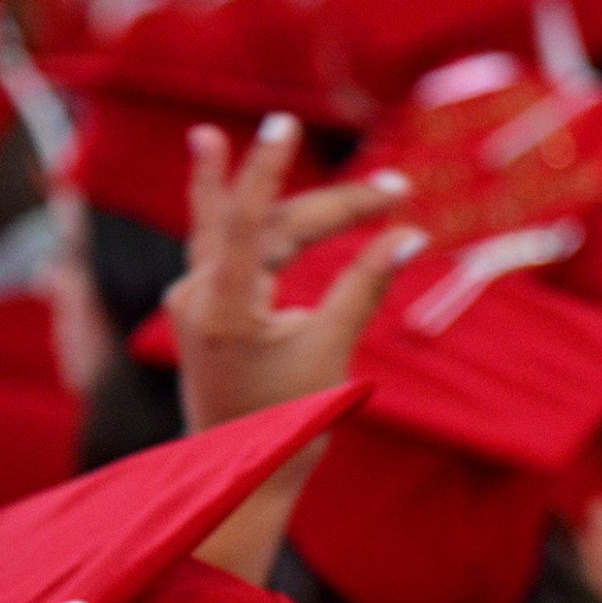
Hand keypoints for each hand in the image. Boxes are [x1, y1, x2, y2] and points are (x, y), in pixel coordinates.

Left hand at [168, 114, 425, 432]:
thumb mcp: (332, 352)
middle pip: (270, 228)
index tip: (283, 125)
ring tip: (267, 136)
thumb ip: (365, 287)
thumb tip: (409, 237)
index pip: (248, 220)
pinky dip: (250, 221)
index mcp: (223, 310)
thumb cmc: (288, 424)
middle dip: (334, 209)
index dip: (267, 168)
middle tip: (395, 190)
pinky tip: (228, 173)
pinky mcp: (200, 309)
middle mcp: (196, 297)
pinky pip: (227, 249)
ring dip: (273, 192)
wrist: (241, 477)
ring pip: (247, 234)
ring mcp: (192, 302)